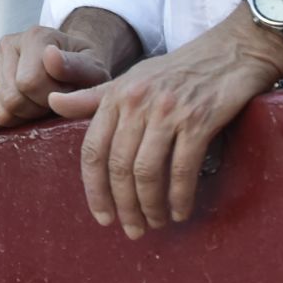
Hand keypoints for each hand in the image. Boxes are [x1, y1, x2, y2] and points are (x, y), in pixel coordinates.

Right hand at [0, 25, 113, 131]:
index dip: (52, 100)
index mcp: (35, 37)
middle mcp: (7, 44)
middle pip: (12, 99)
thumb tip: (50, 56)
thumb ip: (78, 66)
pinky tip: (17, 114)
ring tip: (36, 106)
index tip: (66, 95)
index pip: (29, 82)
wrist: (69, 66)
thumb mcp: (94, 69)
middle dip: (36, 110)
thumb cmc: (83, 72)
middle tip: (52, 104)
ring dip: (21, 117)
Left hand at [49, 16, 282, 235]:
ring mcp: (168, 111)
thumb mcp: (131, 78)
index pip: (93, 150)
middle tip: (132, 229)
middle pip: (118, 166)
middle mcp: (137, 103)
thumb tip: (52, 102)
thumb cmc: (177, 70)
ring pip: (148, 171)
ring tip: (156, 222)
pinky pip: (182, 168)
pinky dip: (179, 196)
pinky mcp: (199, 120)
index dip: (94, 188)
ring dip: (150, 206)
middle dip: (124, 205)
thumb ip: (93, 97)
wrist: (230, 52)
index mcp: (116, 95)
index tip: (102, 216)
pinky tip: (180, 211)